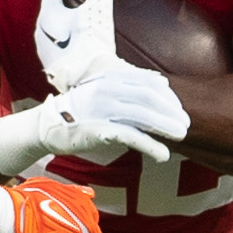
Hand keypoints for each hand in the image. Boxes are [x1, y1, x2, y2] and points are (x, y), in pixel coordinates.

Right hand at [0, 67, 188, 173]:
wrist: (46, 126)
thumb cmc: (78, 110)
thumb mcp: (102, 90)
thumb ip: (127, 86)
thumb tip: (159, 83)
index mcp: (110, 77)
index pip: (148, 82)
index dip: (168, 96)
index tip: (179, 108)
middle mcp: (108, 89)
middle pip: (149, 97)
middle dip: (171, 111)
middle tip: (186, 123)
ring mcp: (103, 109)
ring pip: (144, 116)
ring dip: (166, 126)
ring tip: (182, 136)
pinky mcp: (100, 130)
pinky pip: (132, 137)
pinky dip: (151, 146)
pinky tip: (163, 155)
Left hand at [34, 0, 125, 90]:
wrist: (88, 81)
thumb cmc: (90, 44)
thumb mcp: (99, 10)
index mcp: (48, 14)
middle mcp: (40, 32)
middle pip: (51, 9)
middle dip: (66, 3)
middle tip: (83, 2)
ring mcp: (44, 51)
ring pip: (53, 30)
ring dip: (66, 25)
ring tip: (83, 25)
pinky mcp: (52, 67)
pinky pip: (57, 49)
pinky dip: (68, 43)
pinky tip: (81, 47)